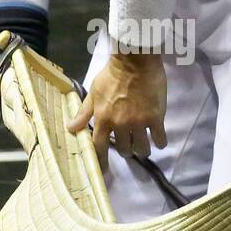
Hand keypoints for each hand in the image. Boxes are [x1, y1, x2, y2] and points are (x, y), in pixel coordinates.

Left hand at [68, 54, 167, 169]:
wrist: (135, 60)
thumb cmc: (112, 75)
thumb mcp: (94, 92)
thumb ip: (84, 113)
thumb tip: (70, 128)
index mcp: (103, 119)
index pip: (100, 147)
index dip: (102, 161)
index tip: (105, 170)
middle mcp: (121, 124)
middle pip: (124, 149)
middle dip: (125, 150)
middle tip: (128, 145)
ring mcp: (139, 122)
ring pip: (141, 148)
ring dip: (141, 150)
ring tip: (143, 146)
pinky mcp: (156, 118)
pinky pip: (159, 138)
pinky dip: (159, 142)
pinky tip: (158, 141)